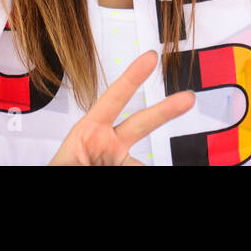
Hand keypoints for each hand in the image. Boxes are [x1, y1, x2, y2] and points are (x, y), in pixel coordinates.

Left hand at [49, 51, 195, 164]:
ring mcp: (120, 159)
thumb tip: (114, 158)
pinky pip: (142, 168)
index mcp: (90, 131)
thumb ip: (87, 157)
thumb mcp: (66, 162)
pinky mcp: (127, 170)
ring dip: (149, 161)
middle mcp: (109, 143)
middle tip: (189, 98)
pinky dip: (146, 172)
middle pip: (143, 123)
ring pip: (143, 160)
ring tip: (121, 164)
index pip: (114, 99)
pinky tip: (138, 176)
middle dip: (166, 110)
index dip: (132, 77)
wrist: (61, 193)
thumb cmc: (64, 167)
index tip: (151, 57)